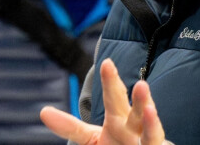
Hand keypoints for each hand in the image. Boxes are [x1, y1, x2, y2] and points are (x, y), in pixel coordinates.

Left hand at [40, 58, 164, 144]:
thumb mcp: (92, 138)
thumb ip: (71, 126)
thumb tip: (43, 111)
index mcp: (118, 120)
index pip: (113, 98)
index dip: (110, 82)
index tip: (106, 63)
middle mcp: (133, 129)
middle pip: (131, 110)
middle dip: (131, 95)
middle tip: (127, 77)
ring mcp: (146, 143)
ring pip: (151, 131)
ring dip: (151, 121)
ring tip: (148, 104)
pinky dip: (154, 135)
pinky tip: (156, 132)